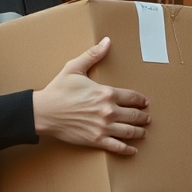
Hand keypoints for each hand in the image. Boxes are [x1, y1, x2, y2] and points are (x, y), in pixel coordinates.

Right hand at [32, 37, 150, 154]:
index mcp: (106, 93)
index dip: (141, 100)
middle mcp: (109, 111)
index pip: (132, 97)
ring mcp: (103, 127)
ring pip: (129, 131)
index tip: (145, 102)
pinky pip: (117, 147)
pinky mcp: (96, 140)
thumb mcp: (75, 68)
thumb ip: (93, 55)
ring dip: (139, 132)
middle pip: (134, 115)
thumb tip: (107, 41)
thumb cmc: (58, 90)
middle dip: (143, 117)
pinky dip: (127, 149)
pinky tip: (133, 150)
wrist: (44, 112)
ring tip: (143, 132)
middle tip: (147, 118)